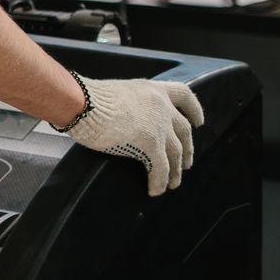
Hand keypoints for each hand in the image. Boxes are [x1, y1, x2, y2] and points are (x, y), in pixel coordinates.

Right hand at [57, 74, 203, 195]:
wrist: (82, 103)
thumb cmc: (88, 97)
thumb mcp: (117, 94)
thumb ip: (131, 105)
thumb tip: (127, 121)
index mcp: (152, 90)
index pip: (184, 95)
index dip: (194, 110)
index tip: (198, 122)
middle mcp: (161, 106)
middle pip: (184, 130)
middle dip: (187, 149)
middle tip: (186, 163)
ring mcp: (159, 126)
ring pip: (176, 153)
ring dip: (175, 171)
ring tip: (172, 183)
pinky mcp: (151, 145)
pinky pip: (161, 169)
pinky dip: (159, 181)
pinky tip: (154, 190)